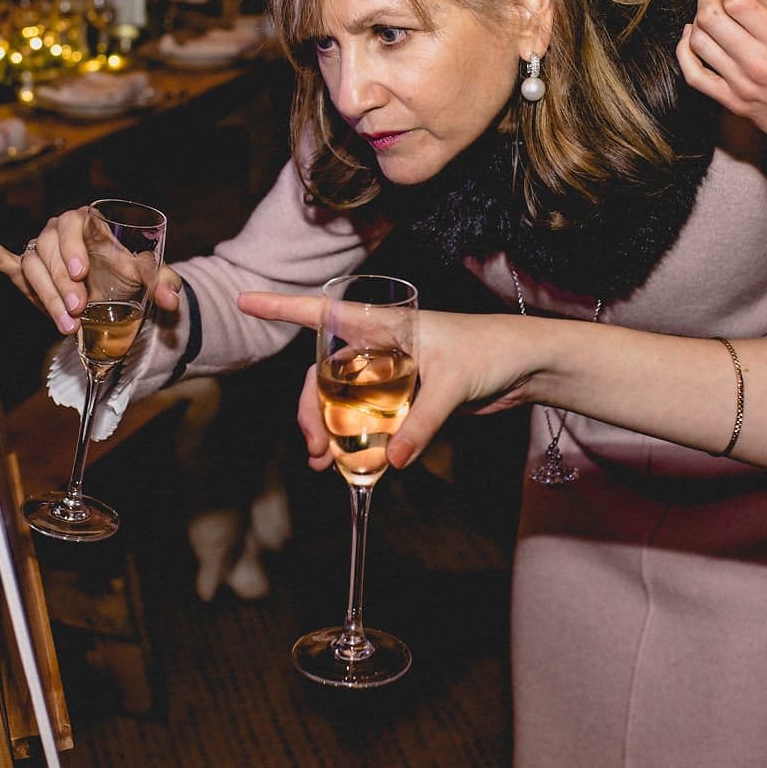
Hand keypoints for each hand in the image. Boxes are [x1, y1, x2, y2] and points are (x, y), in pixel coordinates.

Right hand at [0, 211, 182, 332]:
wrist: (117, 291)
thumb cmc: (131, 277)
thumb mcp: (151, 278)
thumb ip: (164, 284)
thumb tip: (171, 297)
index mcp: (89, 222)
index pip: (73, 226)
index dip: (72, 249)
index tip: (79, 276)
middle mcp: (60, 231)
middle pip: (49, 252)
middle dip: (62, 284)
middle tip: (78, 311)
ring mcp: (40, 251)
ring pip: (32, 267)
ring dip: (46, 295)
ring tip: (66, 322)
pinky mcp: (25, 271)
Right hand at [236, 293, 533, 471]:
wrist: (523, 366)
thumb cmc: (489, 352)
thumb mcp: (453, 385)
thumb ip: (421, 422)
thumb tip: (389, 460)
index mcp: (384, 326)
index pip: (322, 313)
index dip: (281, 307)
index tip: (243, 299)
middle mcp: (379, 349)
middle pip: (322, 375)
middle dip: (308, 411)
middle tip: (314, 449)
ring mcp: (388, 375)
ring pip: (340, 402)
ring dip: (327, 431)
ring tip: (324, 464)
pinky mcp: (403, 400)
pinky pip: (365, 420)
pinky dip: (354, 443)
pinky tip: (351, 468)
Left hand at [678, 0, 766, 168]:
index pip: (736, 0)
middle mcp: (757, 62)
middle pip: (710, 16)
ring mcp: (740, 84)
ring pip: (698, 41)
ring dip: (698, 19)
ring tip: (710, 11)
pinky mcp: (731, 102)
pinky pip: (693, 74)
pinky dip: (684, 50)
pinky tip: (690, 37)